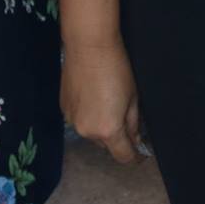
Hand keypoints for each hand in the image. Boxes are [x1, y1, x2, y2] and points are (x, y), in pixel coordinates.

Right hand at [61, 38, 142, 162]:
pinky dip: (88, 116)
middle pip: (106, 145)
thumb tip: (134, 138)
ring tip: (107, 103)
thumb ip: (133, 123)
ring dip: (101, 126)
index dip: (135, 157)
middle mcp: (87, 132)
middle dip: (117, 137)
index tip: (141, 153)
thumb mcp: (133, 97)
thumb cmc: (117, 68)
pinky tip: (93, 97)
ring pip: (92, 133)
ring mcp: (72, 121)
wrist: (89, 46)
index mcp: (108, 130)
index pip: (123, 156)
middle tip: (124, 116)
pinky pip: (80, 120)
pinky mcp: (63, 109)